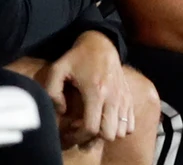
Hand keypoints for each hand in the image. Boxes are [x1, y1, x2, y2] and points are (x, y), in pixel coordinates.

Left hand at [40, 32, 132, 147]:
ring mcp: (123, 98)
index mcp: (95, 91)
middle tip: (82, 129)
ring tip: (94, 124)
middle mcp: (113, 97)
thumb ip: (52, 92)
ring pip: (121, 132)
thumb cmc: (78, 57)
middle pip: (109, 134)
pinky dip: (119, 128)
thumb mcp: (57, 69)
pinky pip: (130, 124)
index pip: (91, 128)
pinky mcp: (129, 98)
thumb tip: (62, 111)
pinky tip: (106, 119)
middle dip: (94, 138)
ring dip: (107, 133)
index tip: (70, 132)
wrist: (102, 43)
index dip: (79, 137)